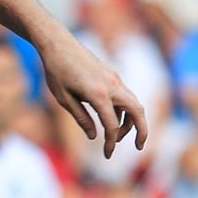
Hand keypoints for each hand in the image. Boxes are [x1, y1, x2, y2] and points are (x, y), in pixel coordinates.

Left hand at [40, 34, 146, 159]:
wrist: (57, 43)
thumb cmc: (56, 71)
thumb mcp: (63, 98)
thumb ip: (82, 118)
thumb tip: (95, 136)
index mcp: (99, 94)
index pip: (112, 125)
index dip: (111, 143)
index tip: (107, 154)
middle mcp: (112, 85)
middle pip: (137, 111)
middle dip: (142, 131)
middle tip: (139, 148)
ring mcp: (114, 78)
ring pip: (133, 103)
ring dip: (130, 120)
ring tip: (116, 134)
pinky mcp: (112, 74)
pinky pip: (124, 94)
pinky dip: (123, 109)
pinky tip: (110, 117)